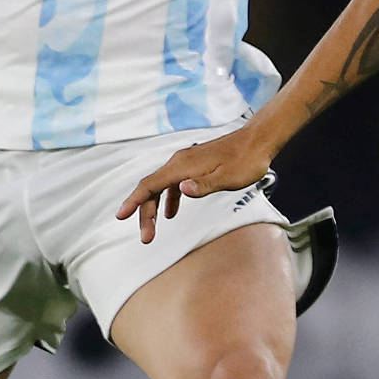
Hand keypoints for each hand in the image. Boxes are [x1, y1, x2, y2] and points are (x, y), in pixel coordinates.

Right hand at [115, 126, 274, 243]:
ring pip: (161, 187)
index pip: (150, 185)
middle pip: (152, 188)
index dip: (133, 201)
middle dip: (145, 213)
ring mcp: (186, 163)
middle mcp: (179, 162)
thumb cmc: (246, 160)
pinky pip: (173, 184)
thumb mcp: (229, 178)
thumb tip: (182, 190)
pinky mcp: (194, 166)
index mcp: (183, 166)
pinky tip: (172, 213)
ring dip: (155, 208)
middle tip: (146, 238)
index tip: (120, 216)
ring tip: (153, 230)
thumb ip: (204, 185)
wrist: (257, 141)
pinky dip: (168, 199)